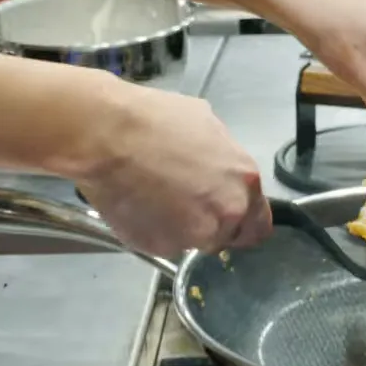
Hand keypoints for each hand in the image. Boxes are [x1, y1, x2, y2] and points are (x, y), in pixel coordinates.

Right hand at [74, 84, 270, 256]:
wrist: (106, 134)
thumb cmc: (156, 120)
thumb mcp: (208, 126)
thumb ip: (225, 159)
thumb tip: (221, 169)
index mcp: (244, 184)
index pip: (259, 226)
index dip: (243, 222)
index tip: (227, 216)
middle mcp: (226, 215)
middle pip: (226, 236)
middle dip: (210, 224)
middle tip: (184, 203)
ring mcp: (193, 235)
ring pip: (193, 241)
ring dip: (181, 228)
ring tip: (155, 199)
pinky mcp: (159, 246)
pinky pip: (162, 243)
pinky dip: (153, 231)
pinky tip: (137, 205)